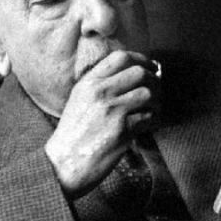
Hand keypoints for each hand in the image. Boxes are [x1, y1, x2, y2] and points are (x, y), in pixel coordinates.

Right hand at [45, 50, 159, 197]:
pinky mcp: (122, 130)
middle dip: (154, 80)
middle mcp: (100, 93)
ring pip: (148, 93)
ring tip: (153, 109)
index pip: (120, 57)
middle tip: (157, 90)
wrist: (64, 163)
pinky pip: (149, 117)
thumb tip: (133, 75)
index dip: (141, 59)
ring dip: (156, 101)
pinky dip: (153, 120)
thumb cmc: (73, 135)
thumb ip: (100, 85)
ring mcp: (112, 111)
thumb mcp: (79, 101)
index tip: (151, 67)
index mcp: (88, 83)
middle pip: (139, 72)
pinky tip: (148, 124)